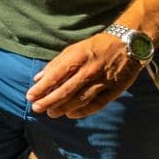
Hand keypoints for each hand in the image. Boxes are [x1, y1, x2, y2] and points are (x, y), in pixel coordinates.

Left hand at [26, 33, 142, 119]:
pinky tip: (71, 114)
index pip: (55, 76)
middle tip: (37, 108)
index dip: (41, 88)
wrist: (129, 44)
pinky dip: (82, 111)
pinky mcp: (114, 90)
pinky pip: (96, 104)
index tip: (30, 96)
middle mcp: (89, 70)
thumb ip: (56, 64)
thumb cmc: (96, 46)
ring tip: (51, 113)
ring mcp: (103, 81)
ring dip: (63, 108)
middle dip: (48, 101)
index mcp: (78, 57)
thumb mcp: (74, 49)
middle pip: (65, 91)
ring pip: (79, 100)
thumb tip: (38, 78)